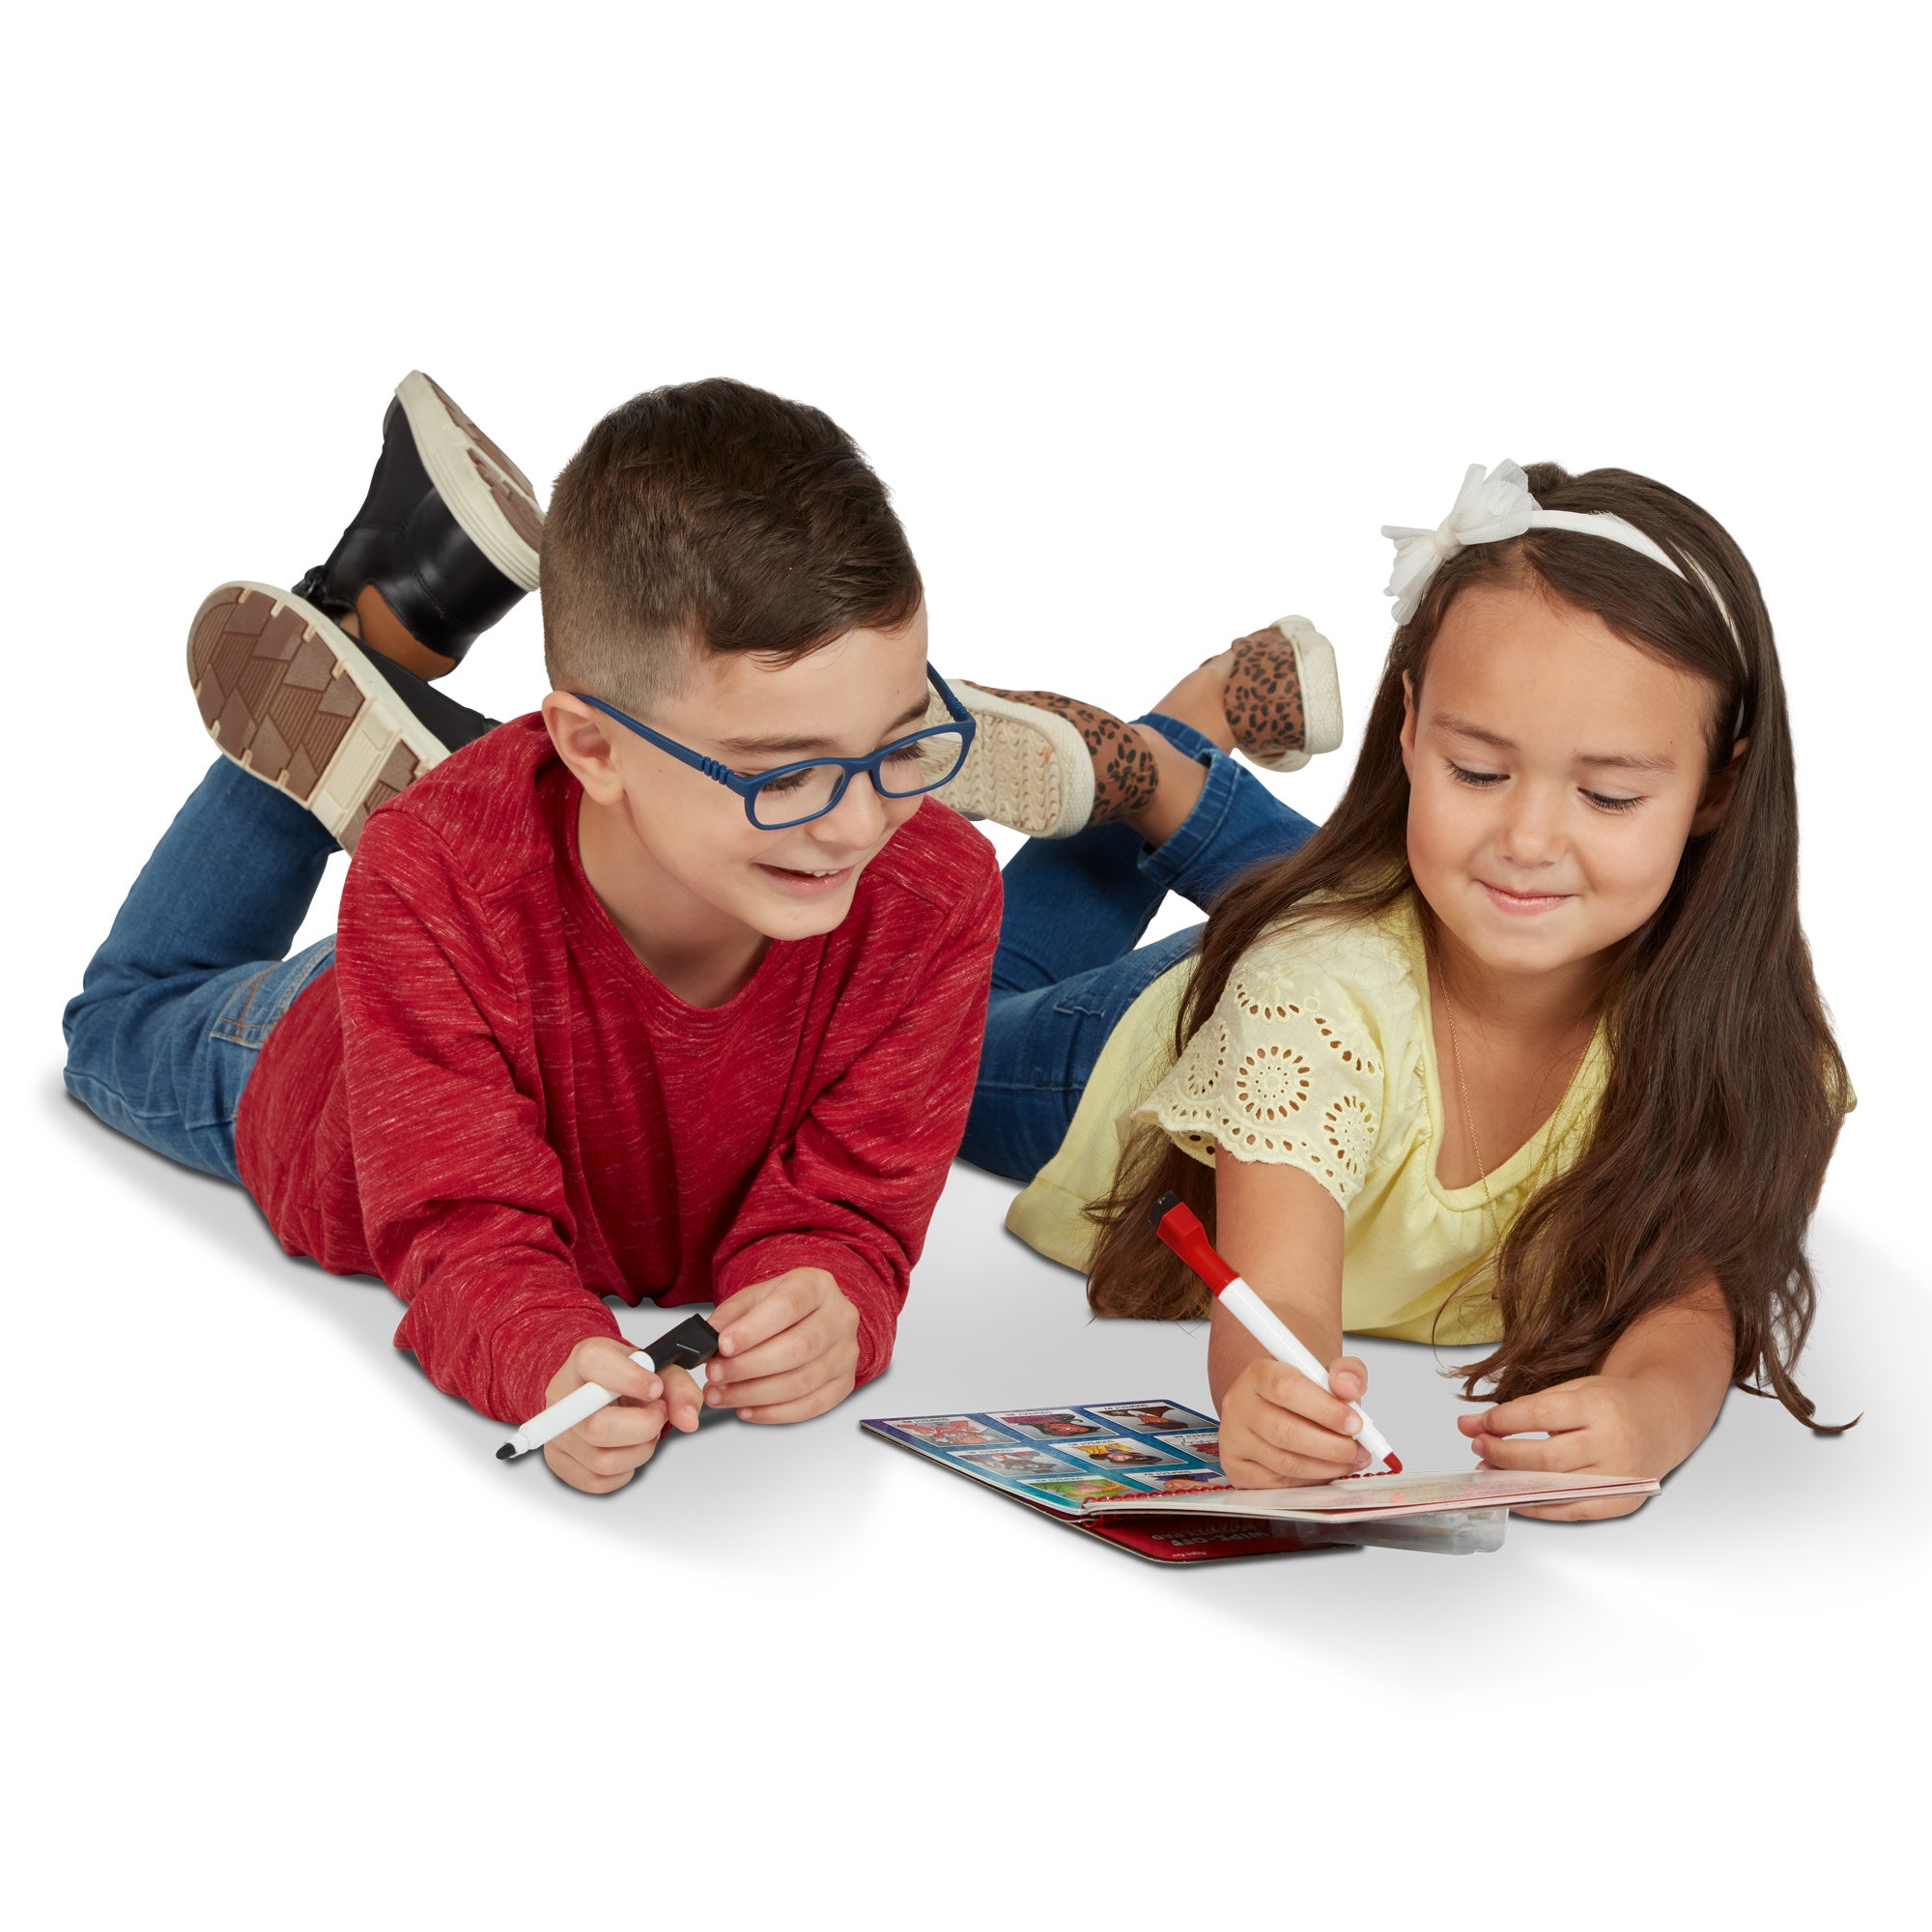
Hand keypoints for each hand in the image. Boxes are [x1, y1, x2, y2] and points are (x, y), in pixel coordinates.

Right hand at [540, 1335, 702, 1494]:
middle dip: (643, 1427)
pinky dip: (625, 1469)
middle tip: (657, 1415)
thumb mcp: (660, 1370)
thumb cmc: (629, 1378)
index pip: (594, 1364)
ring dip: (639, 1451)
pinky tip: (628, 1448)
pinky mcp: (559, 1461)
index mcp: (585, 1360)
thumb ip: (679, 1388)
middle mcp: (563, 1396)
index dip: (630, 1379)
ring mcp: (556, 1431)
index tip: (655, 1388)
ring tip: (644, 1432)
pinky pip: (597, 1481)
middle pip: (597, 1427)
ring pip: (601, 1460)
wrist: (602, 1389)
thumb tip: (688, 1419)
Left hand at [704, 1267, 859, 1423]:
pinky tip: (748, 1408)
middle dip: (748, 1367)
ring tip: (722, 1395)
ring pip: (802, 1382)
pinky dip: (774, 1413)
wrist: (812, 1318)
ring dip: (754, 1394)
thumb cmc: (782, 1307)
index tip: (723, 1345)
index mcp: (817, 1286)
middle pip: (798, 1348)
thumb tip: (706, 1338)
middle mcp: (839, 1318)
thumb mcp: (753, 1299)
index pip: (789, 1305)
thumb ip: (729, 1316)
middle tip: (715, 1375)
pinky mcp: (844, 1383)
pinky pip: (811, 1406)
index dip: (754, 1329)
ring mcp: (846, 1353)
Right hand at [1220, 1353, 1372, 1487]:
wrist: (1276, 1411)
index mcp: (1259, 1374)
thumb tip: (1349, 1386)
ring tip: (1349, 1461)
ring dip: (1325, 1466)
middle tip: (1357, 1450)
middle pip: (1284, 1430)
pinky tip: (1325, 1470)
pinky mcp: (1237, 1469)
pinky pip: (1278, 1483)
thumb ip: (1347, 1372)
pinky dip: (1309, 1480)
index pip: (1286, 1387)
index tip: (1356, 1423)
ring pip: (1284, 1462)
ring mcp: (1234, 1439)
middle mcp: (1240, 1405)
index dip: (1325, 1409)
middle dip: (1330, 1445)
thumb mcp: (1328, 1376)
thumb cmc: (1303, 1396)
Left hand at [1458, 1374, 1669, 1520]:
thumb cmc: (1611, 1403)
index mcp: (1598, 1407)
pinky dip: (1537, 1507)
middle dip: (1502, 1454)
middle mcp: (1612, 1444)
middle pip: (1545, 1458)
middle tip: (1478, 1448)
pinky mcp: (1621, 1502)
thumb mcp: (1571, 1391)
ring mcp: (1619, 1477)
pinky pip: (1571, 1511)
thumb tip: (1470, 1424)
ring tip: (1488, 1473)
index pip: (1540, 1415)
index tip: (1476, 1425)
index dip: (1502, 1422)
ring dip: (1512, 1483)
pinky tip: (1514, 1495)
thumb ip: (1523, 1408)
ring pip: (1555, 1488)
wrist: (1662, 1419)